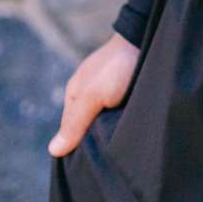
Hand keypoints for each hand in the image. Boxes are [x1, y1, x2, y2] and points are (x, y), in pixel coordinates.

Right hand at [48, 32, 139, 155]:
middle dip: (96, 142)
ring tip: (121, 147)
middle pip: (88, 129)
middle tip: (107, 158)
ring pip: (105, 124)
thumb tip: (53, 151)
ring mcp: (111, 94)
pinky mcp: (130, 94)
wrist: (149, 38)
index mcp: (76, 95)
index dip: (77, 148)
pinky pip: (121, 116)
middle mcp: (92, 95)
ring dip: (112, 134)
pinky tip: (131, 133)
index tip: (89, 163)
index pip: (70, 132)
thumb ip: (74, 122)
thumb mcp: (92, 94)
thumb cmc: (117, 65)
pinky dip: (124, 124)